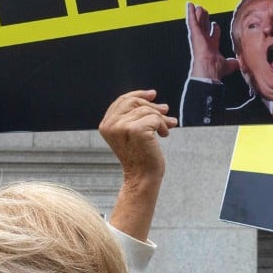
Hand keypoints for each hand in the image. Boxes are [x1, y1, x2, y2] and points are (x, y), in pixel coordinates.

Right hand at [99, 89, 177, 239]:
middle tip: (166, 111)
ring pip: (147, 110)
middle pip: (134, 102)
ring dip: (161, 119)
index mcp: (106, 125)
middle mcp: (110, 124)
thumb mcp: (133, 133)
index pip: (122, 101)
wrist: (143, 177)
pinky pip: (155, 119)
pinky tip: (164, 136)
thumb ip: (136, 116)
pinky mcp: (136, 130)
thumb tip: (154, 97)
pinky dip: (163, 126)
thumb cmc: (141, 157)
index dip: (138, 95)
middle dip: (152, 106)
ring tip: (166, 129)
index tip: (153, 94)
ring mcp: (122, 127)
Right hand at [186, 2, 238, 80]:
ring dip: (198, 15)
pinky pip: (192, 21)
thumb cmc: (216, 70)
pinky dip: (191, 13)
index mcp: (212, 48)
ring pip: (198, 23)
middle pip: (204, 27)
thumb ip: (234, 63)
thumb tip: (240, 64)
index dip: (214, 29)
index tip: (215, 24)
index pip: (213, 35)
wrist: (209, 70)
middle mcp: (204, 42)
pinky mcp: (194, 34)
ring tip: (199, 6)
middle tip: (205, 11)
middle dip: (205, 19)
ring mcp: (199, 38)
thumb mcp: (229, 65)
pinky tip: (190, 5)